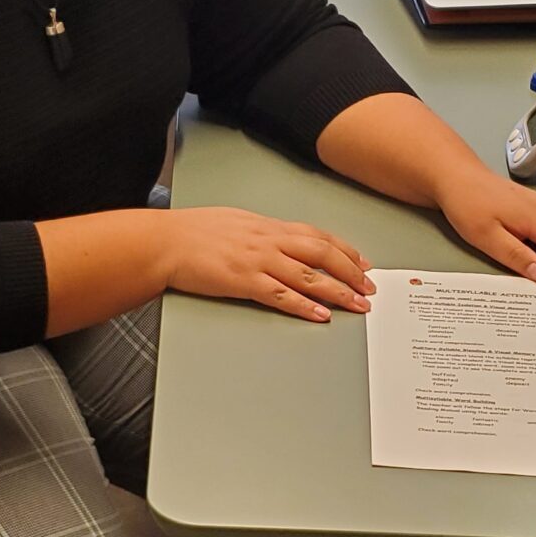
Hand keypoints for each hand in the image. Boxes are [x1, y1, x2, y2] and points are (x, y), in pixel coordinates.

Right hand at [162, 207, 373, 321]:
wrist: (166, 242)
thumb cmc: (193, 232)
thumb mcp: (235, 222)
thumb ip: (261, 232)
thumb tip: (280, 240)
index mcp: (267, 226)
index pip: (317, 236)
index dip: (344, 250)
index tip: (363, 262)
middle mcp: (268, 241)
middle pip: (322, 254)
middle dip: (351, 271)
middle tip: (369, 288)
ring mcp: (257, 261)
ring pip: (309, 276)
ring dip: (338, 291)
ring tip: (357, 305)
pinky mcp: (243, 281)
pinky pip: (281, 295)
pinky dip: (304, 306)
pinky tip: (321, 314)